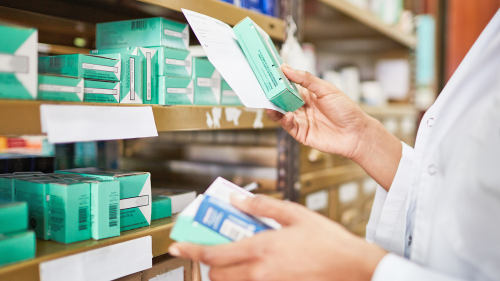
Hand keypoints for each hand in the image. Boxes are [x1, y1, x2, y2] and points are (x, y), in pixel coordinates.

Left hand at [168, 194, 386, 280]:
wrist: (352, 268)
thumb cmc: (327, 241)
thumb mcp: (294, 214)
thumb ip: (261, 206)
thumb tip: (236, 199)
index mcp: (261, 249)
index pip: (213, 253)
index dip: (190, 250)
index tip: (176, 246)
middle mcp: (259, 273)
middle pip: (216, 273)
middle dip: (207, 261)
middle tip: (213, 245)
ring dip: (223, 271)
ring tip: (233, 254)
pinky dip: (243, 277)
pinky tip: (255, 264)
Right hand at [268, 64, 368, 159]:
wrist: (356, 133)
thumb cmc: (346, 110)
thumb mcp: (326, 89)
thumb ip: (306, 79)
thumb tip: (286, 68)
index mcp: (307, 94)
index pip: (288, 85)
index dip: (278, 79)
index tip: (268, 71)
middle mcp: (301, 107)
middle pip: (281, 99)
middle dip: (271, 94)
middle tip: (263, 87)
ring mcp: (300, 120)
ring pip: (280, 113)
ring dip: (274, 108)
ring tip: (270, 102)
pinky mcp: (300, 133)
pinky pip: (288, 126)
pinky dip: (285, 120)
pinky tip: (288, 115)